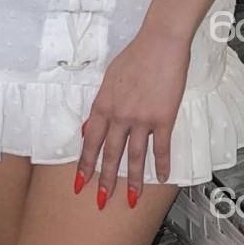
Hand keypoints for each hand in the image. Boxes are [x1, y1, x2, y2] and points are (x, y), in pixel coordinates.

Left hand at [75, 27, 190, 207]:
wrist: (160, 43)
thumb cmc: (134, 56)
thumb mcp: (108, 79)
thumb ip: (100, 105)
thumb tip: (90, 128)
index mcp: (103, 105)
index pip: (90, 142)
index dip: (85, 164)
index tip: (80, 183)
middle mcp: (120, 115)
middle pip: (111, 154)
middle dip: (105, 181)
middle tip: (102, 202)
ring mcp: (142, 119)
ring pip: (135, 156)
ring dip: (132, 181)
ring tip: (130, 199)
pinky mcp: (163, 118)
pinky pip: (161, 148)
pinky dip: (162, 165)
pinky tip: (162, 178)